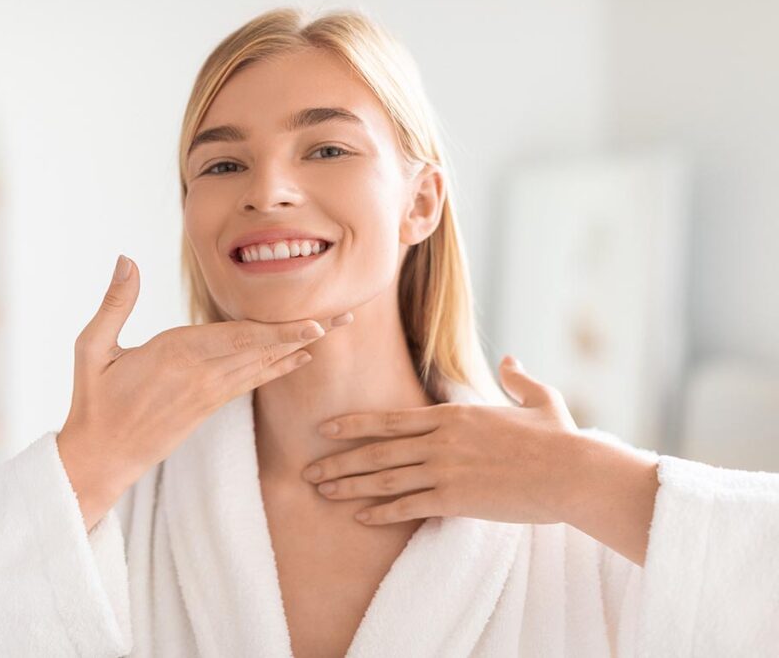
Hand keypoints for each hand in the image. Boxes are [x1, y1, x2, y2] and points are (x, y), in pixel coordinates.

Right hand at [58, 254, 353, 529]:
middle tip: (347, 317)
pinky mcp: (210, 406)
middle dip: (307, 332)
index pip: (238, 339)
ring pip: (264, 365)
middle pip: (263, 349)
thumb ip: (115, 302)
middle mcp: (202, 375)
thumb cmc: (94, 401)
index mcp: (176, 355)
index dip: (281, 331)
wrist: (102, 458)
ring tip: (334, 330)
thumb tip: (125, 258)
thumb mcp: (92, 349)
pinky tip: (300, 357)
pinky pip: (252, 381)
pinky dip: (279, 366)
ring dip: (300, 346)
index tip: (316, 324)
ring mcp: (210, 393)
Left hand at [301, 356, 585, 526]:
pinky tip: (360, 518)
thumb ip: (518, 379)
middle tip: (307, 468)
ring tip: (321, 492)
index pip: (390, 419)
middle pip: (376, 450)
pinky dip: (381, 513)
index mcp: (452, 415)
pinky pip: (408, 507)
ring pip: (384, 478)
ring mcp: (445, 470)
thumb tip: (511, 360)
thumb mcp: (539, 399)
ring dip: (348, 485)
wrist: (573, 473)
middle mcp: (440, 441)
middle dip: (337, 459)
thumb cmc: (560, 438)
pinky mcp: (455, 500)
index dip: (353, 424)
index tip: (324, 428)